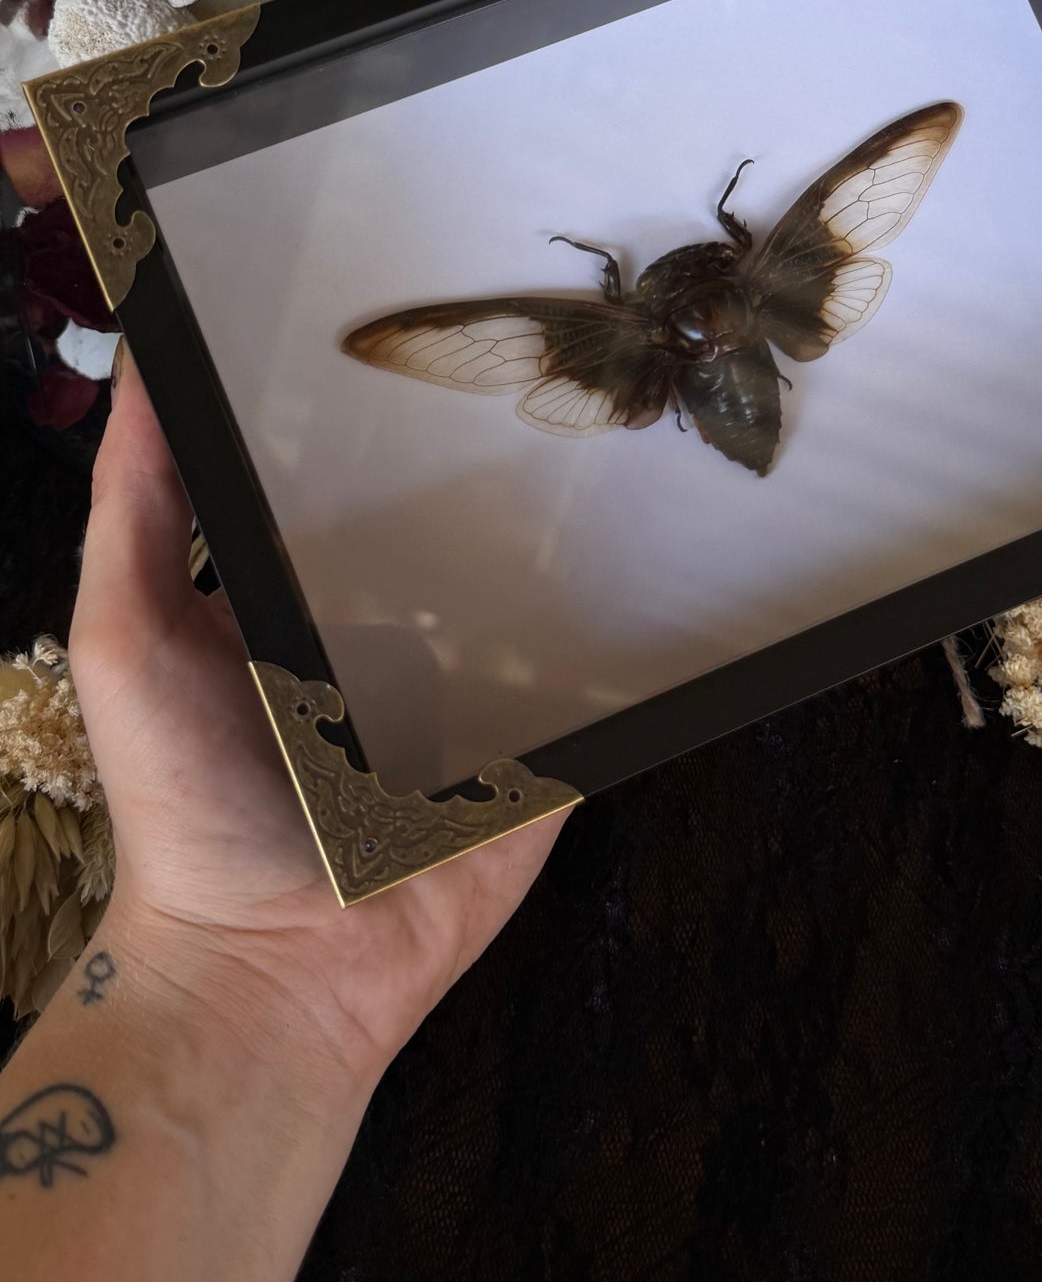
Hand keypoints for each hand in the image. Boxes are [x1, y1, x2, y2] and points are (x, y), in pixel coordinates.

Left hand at [68, 347, 565, 1085]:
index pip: (352, 479)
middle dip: (494, 457)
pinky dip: (632, 627)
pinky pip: (599, 676)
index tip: (413, 310)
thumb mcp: (126, 640)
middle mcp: (397, 633)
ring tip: (633, 425)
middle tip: (553, 348)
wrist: (276, 970)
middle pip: (458, 523)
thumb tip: (145, 366)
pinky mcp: (544, 747)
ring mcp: (481, 691)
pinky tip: (676, 546)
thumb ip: (134, 513)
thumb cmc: (188, 806)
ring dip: (579, 531)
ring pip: (544, 588)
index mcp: (302, 597)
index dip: (374, 409)